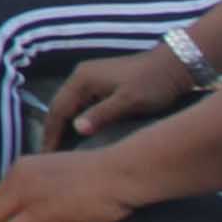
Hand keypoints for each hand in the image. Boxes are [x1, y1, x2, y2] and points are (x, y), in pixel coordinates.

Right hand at [43, 47, 198, 149]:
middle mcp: (80, 76)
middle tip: (49, 156)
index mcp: (82, 79)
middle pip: (58, 107)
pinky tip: (76, 134)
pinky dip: (74, 120)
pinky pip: (79, 104)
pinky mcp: (100, 84)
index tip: (47, 156)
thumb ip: (102, 114)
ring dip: (62, 126)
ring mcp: (90, 78)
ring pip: (68, 106)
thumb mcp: (128, 101)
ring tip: (59, 149)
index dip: (51, 133)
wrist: (174, 65)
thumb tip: (76, 129)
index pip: (57, 110)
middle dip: (52, 131)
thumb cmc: (152, 83)